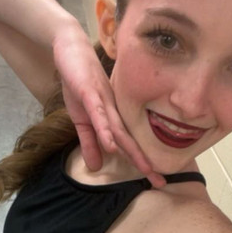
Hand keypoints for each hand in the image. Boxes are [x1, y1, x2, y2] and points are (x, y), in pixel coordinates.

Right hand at [52, 22, 165, 187]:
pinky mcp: (89, 92)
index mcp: (113, 118)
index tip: (158, 181)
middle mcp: (113, 111)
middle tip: (161, 182)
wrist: (70, 50)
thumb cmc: (79, 83)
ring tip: (144, 169)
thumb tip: (96, 167)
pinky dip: (105, 130)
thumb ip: (90, 142)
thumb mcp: (81, 118)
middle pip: (130, 141)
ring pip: (118, 129)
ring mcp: (102, 101)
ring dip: (131, 149)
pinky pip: (99, 113)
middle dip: (144, 162)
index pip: (129, 145)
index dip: (142, 163)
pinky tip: (112, 144)